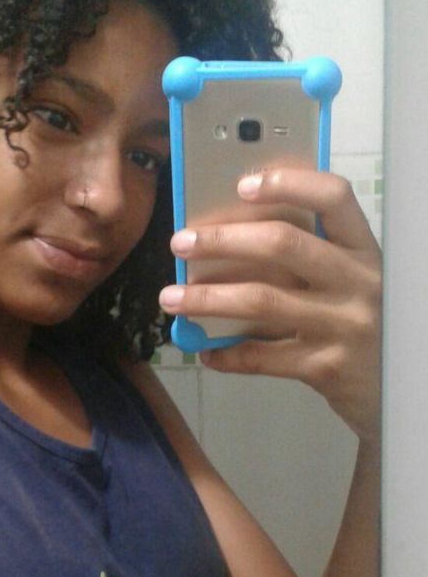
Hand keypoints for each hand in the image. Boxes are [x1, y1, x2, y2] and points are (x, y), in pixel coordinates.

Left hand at [159, 168, 381, 444]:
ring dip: (208, 297)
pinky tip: (206, 351)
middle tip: (180, 242)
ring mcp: (346, 325)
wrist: (404, 392)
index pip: (334, 198)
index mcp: (364, 249)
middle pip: (282, 244)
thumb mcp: (353, 282)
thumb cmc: (365, 323)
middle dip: (222, 240)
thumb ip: (311, 259)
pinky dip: (227, 354)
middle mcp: (360, 281)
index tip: (242, 185)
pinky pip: (263, 356)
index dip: (288, 184)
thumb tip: (230, 239)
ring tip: (171, 297)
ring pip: (261, 300)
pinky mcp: (328, 368)